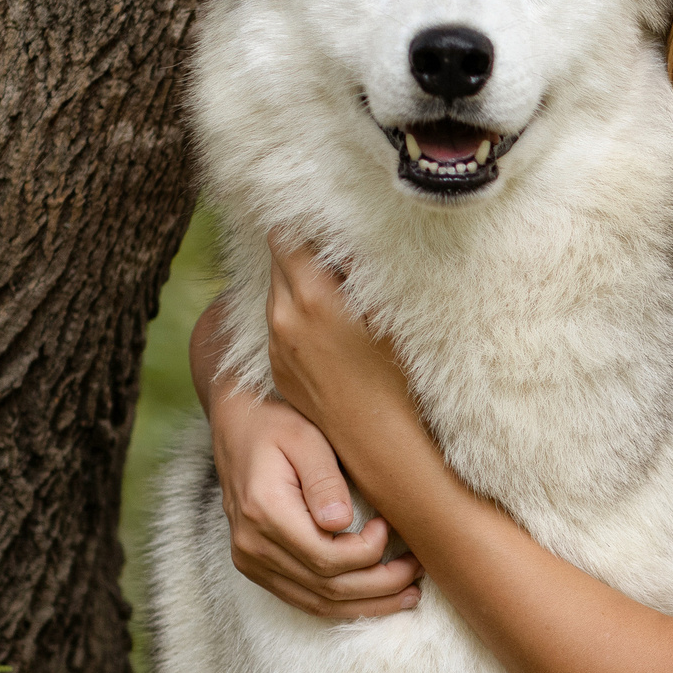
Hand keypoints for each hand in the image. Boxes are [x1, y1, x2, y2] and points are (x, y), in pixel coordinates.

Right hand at [206, 384, 421, 619]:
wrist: (236, 428)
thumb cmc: (277, 426)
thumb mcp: (306, 438)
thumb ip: (324, 480)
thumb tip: (342, 522)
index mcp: (264, 513)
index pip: (327, 558)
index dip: (369, 553)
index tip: (389, 526)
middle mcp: (252, 546)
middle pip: (327, 588)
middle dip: (381, 586)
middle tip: (417, 568)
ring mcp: (250, 561)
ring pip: (317, 603)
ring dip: (367, 604)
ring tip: (409, 592)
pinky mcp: (256, 567)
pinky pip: (303, 599)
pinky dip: (342, 604)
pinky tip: (374, 598)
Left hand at [264, 231, 417, 445]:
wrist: (377, 442)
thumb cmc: (397, 379)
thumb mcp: (390, 316)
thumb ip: (362, 272)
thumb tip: (346, 240)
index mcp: (313, 298)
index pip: (286, 237)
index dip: (305, 229)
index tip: (326, 230)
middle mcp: (284, 318)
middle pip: (276, 261)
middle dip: (301, 255)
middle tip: (334, 261)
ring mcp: (275, 346)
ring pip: (275, 294)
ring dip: (298, 287)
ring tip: (335, 299)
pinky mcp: (276, 368)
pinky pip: (277, 327)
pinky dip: (296, 319)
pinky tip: (328, 335)